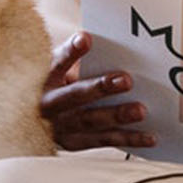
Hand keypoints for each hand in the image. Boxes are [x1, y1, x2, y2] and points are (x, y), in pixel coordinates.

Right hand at [39, 32, 155, 151]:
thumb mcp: (57, 67)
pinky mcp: (74, 143)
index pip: (56, 62)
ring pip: (91, 122)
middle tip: (127, 80)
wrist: (32, 117)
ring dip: (117, 116)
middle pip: (75, 96)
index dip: (71, 51)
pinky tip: (149, 137)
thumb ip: (74, 56)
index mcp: (44, 79)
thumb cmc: (53, 83)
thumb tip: (96, 41)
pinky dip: (127, 139)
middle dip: (100, 88)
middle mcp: (47, 105)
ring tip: (140, 111)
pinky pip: (103, 141)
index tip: (86, 39)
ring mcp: (60, 127)